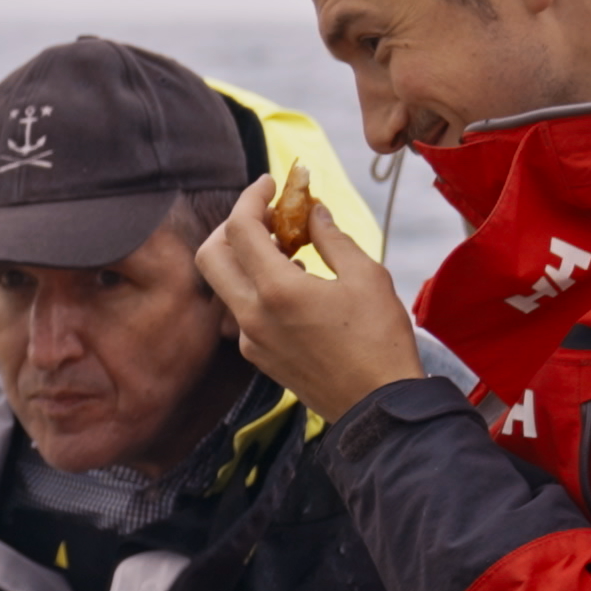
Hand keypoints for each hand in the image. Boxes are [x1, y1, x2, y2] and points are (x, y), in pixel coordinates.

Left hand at [191, 172, 424, 422]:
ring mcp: (250, 340)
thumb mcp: (366, 276)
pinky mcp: (258, 357)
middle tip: (264, 213)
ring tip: (286, 244)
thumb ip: (332, 237)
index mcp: (277, 291)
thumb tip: (312, 210)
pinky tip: (292, 281)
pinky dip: (256, 285)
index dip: (251, 197)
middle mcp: (251, 316)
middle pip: (210, 255)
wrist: (378, 407)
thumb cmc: (380, 340)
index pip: (240, 228)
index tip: (270, 184)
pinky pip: (242, 310)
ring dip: (243, 257)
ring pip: (224, 284)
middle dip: (231, 225)